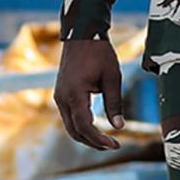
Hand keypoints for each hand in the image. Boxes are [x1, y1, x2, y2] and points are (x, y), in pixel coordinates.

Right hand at [52, 36, 126, 150]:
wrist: (81, 34)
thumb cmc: (99, 53)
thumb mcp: (112, 77)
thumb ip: (115, 103)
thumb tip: (119, 127)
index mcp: (74, 94)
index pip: (84, 126)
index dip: (99, 139)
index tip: (115, 145)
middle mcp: (62, 97)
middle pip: (74, 131)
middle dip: (93, 142)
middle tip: (113, 146)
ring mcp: (59, 96)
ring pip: (70, 126)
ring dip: (86, 136)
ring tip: (107, 141)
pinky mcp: (61, 94)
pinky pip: (69, 116)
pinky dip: (81, 126)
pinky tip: (96, 128)